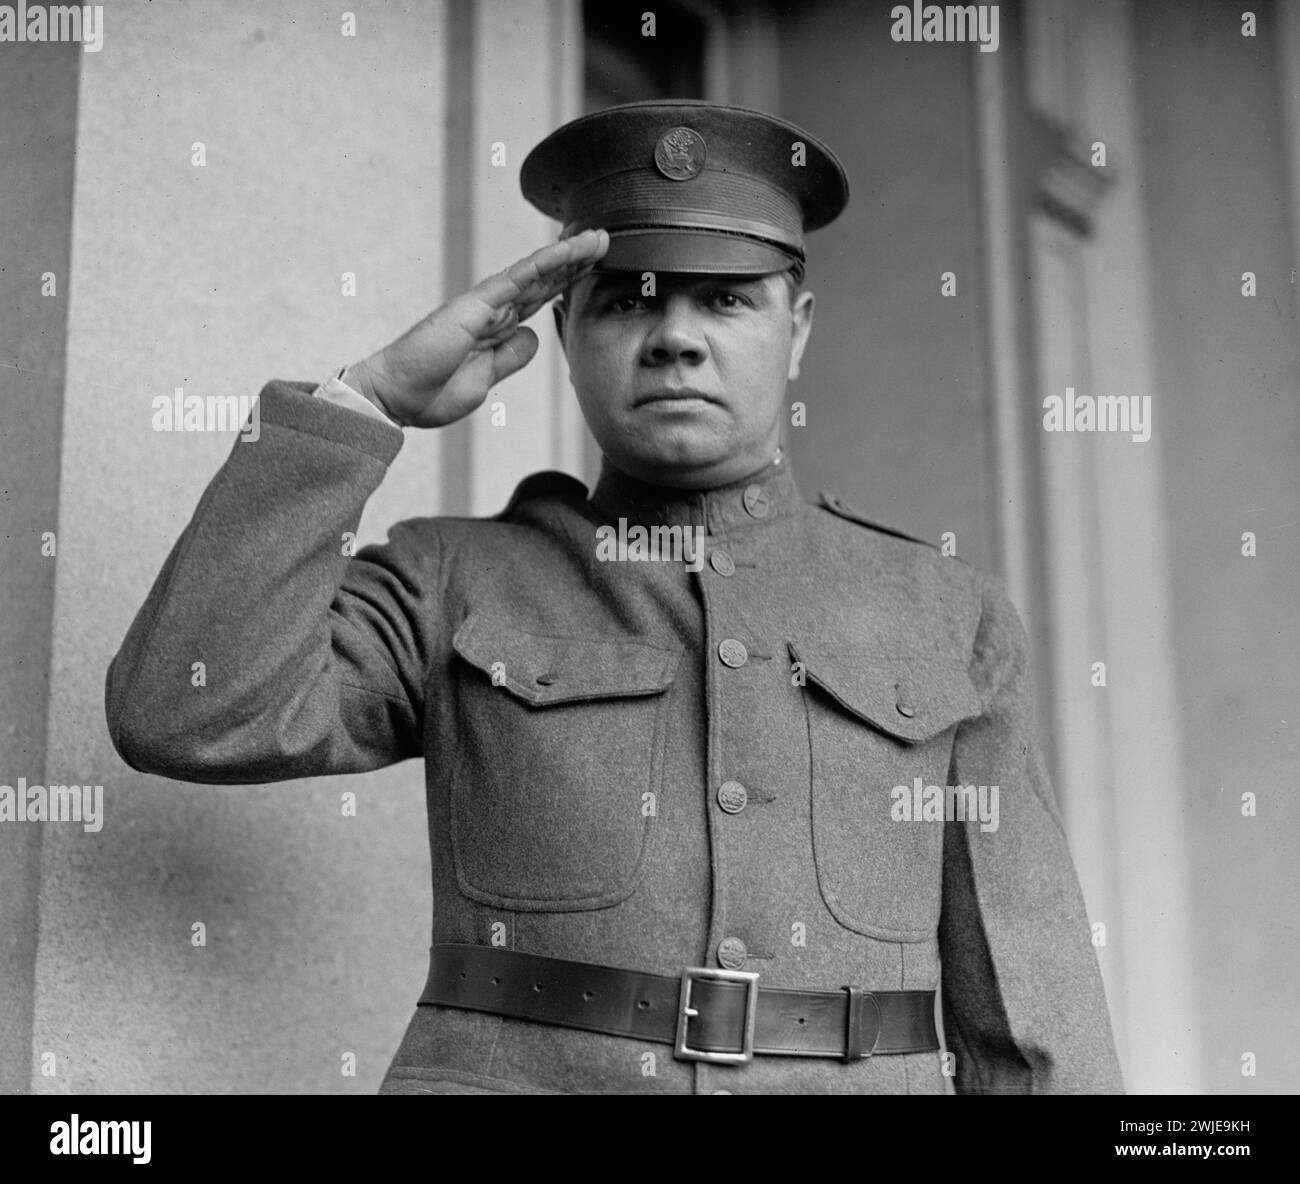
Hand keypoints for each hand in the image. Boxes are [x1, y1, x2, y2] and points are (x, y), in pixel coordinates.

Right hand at [344, 229, 607, 428]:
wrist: (396, 397)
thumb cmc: (431, 392)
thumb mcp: (485, 380)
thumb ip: (510, 357)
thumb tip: (533, 336)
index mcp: (495, 330)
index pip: (538, 300)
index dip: (566, 283)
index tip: (592, 268)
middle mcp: (492, 311)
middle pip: (542, 281)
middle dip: (574, 262)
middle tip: (604, 241)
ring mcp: (484, 306)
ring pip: (534, 274)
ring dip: (566, 255)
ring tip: (596, 238)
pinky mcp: (475, 307)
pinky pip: (515, 280)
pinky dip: (542, 264)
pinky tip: (565, 251)